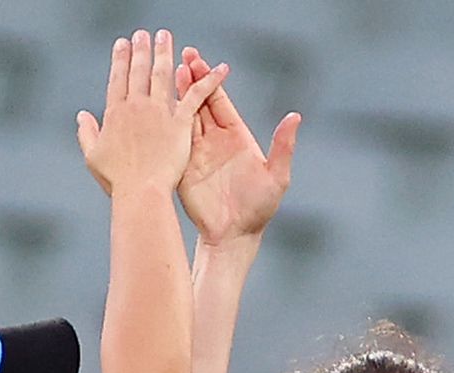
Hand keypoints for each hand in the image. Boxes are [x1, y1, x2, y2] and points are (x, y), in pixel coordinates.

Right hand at [79, 29, 225, 201]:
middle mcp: (136, 105)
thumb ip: (87, 132)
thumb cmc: (117, 180)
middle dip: (141, 49)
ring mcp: (159, 111)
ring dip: (164, 52)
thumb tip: (82, 115)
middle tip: (143, 34)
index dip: (120, 60)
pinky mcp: (180, 122)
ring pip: (163, 74)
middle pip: (139, 70)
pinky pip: (196, 96)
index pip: (117, 78)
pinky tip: (218, 68)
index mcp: (115, 112)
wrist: (139, 192)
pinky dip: (209, 81)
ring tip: (165, 36)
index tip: (122, 45)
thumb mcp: (93, 155)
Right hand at [174, 50, 297, 243]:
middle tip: (181, 56)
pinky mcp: (183, 165)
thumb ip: (283, 146)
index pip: (220, 101)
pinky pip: (174, 139)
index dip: (210, 80)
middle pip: (200, 102)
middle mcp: (215, 140)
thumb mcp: (276, 176)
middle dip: (191, 79)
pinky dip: (168, 121)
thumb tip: (295, 117)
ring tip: (168, 72)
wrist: (234, 236)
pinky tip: (158, 105)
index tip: (200, 61)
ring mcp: (197, 152)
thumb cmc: (259, 209)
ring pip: (185, 116)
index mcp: (236, 136)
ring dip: (177, 95)